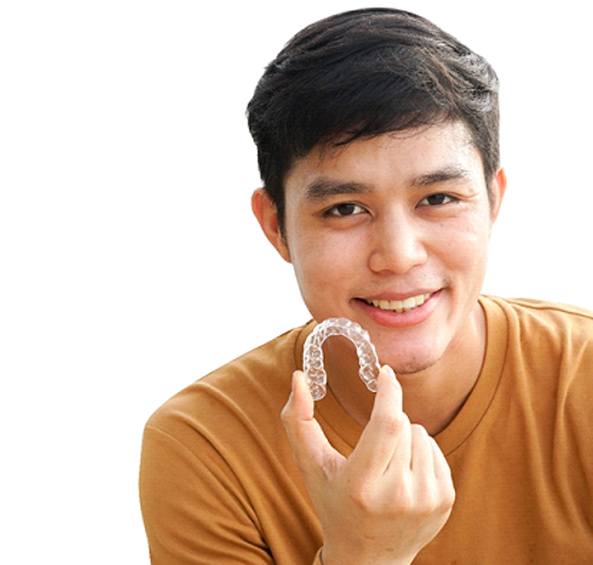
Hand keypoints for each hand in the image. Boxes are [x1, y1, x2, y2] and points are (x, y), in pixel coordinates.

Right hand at [281, 365, 454, 564]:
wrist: (368, 558)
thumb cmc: (334, 503)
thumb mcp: (311, 465)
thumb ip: (297, 420)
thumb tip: (298, 377)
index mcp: (362, 484)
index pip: (387, 423)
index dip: (389, 393)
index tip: (385, 372)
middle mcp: (398, 495)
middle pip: (403, 424)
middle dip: (388, 417)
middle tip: (373, 441)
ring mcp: (426, 500)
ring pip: (421, 433)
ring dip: (404, 435)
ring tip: (387, 463)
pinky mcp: (444, 501)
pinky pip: (435, 449)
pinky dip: (419, 451)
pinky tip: (403, 474)